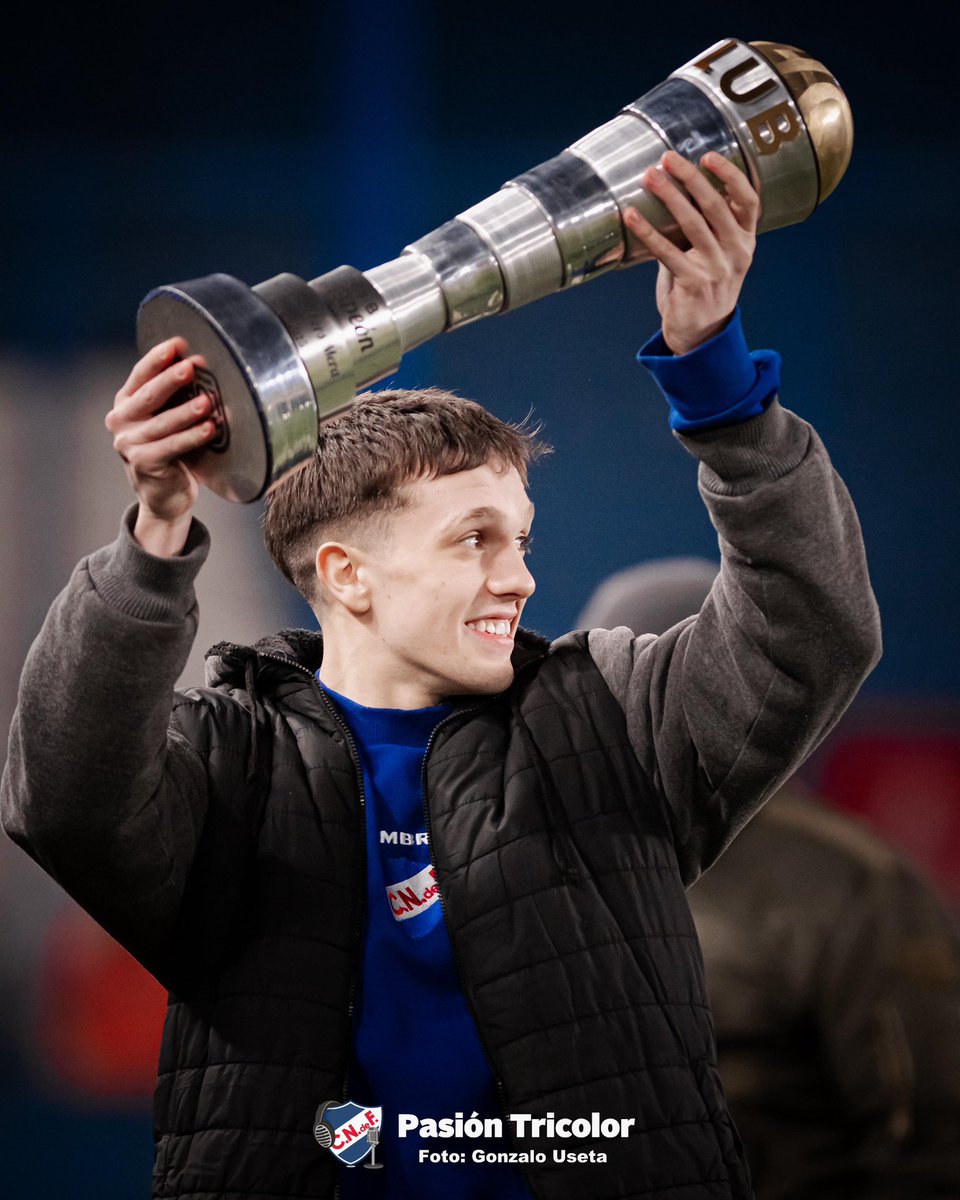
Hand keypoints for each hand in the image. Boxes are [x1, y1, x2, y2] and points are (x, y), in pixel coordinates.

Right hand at [105, 337, 219, 555]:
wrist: (164, 495)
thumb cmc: (171, 450)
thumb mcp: (167, 418)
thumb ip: (174, 396)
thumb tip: (202, 364)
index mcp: (125, 403)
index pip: (140, 375)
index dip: (157, 358)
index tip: (178, 343)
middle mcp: (121, 421)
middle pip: (148, 396)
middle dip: (170, 379)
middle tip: (192, 366)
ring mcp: (128, 443)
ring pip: (162, 423)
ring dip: (186, 411)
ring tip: (207, 401)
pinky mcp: (142, 463)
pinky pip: (171, 446)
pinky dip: (192, 437)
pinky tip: (210, 428)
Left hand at [623, 150, 758, 356]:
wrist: (701, 334)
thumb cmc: (704, 287)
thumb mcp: (717, 255)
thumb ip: (707, 227)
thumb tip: (677, 188)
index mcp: (746, 241)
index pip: (748, 200)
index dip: (730, 175)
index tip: (709, 156)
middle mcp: (736, 252)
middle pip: (716, 205)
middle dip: (690, 178)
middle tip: (668, 158)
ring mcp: (717, 269)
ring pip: (693, 224)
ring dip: (669, 196)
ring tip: (650, 177)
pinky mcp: (693, 283)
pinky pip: (667, 251)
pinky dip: (648, 231)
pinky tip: (632, 216)